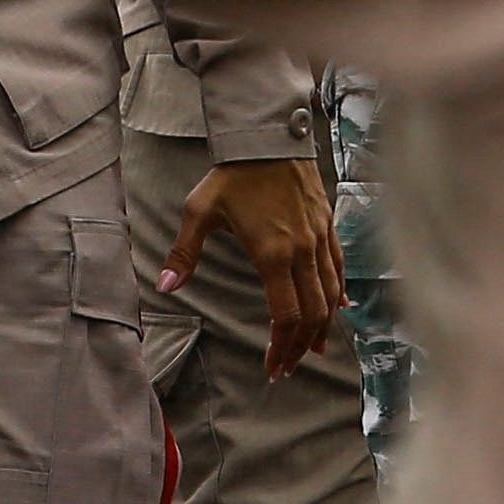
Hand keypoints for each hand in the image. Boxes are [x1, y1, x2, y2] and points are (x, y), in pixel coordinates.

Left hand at [163, 155, 347, 381]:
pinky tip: (338, 308)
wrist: (268, 137)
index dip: (280, 346)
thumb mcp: (200, 211)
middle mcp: (302, 251)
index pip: (285, 315)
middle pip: (311, 313)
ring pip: (330, 295)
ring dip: (323, 327)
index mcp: (272, 254)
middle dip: (299, 346)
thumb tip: (165, 286)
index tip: (271, 366)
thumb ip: (184, 253)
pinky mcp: (327, 225)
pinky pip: (339, 267)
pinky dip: (339, 293)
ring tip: (312, 349)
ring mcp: (319, 239)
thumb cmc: (232, 175)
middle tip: (287, 367)